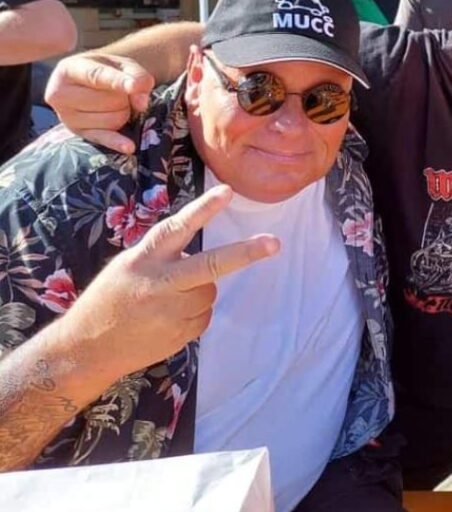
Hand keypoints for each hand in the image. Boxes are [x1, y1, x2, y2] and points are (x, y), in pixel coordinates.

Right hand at [45, 53, 155, 153]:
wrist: (89, 80)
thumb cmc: (107, 69)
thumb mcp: (123, 64)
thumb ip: (136, 76)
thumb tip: (141, 103)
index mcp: (68, 69)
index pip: (96, 76)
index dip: (117, 81)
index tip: (134, 86)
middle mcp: (59, 93)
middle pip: (110, 101)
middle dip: (126, 98)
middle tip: (121, 92)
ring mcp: (65, 116)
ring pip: (112, 120)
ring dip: (124, 113)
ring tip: (115, 103)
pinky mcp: (76, 132)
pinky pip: (102, 139)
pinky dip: (117, 142)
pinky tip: (129, 147)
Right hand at [60, 185, 279, 383]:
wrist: (87, 349)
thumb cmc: (111, 298)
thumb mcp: (129, 265)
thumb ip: (164, 254)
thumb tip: (199, 253)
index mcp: (145, 258)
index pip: (178, 227)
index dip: (204, 208)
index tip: (228, 191)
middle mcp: (161, 283)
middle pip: (211, 265)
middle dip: (246, 253)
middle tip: (274, 243)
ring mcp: (173, 312)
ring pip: (209, 291)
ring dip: (198, 291)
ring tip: (165, 301)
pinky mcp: (182, 334)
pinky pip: (204, 315)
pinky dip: (193, 313)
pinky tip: (166, 319)